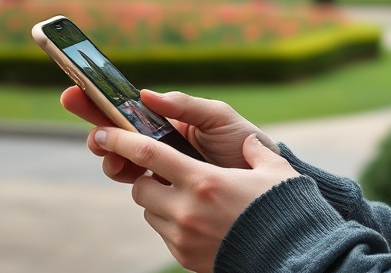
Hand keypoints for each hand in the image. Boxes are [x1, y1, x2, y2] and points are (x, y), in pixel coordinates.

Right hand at [60, 87, 277, 180]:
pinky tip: (131, 175)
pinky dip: (126, 178)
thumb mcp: (219, 117)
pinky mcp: (166, 193)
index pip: (129, 109)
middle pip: (117, 135)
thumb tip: (146, 94)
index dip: (100, 102)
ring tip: (115, 158)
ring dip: (110, 157)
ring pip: (121, 162)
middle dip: (98, 131)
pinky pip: (137, 187)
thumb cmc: (244, 142)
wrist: (267, 182)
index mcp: (169, 120)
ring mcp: (161, 169)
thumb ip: (185, 106)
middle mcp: (161, 143)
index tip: (74, 94)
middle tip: (96, 136)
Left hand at [91, 126, 298, 272]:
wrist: (289, 255)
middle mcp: (186, 209)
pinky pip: (164, 234)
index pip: (148, 154)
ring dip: (159, 200)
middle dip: (146, 176)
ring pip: (150, 212)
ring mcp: (182, 236)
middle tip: (167, 173)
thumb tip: (248, 142)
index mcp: (202, 180)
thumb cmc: (282, 208)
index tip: (101, 133)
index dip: (120, 141)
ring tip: (189, 198)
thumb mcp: (273, 169)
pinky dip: (172, 223)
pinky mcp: (184, 257)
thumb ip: (254, 151)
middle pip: (140, 187)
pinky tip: (199, 220)